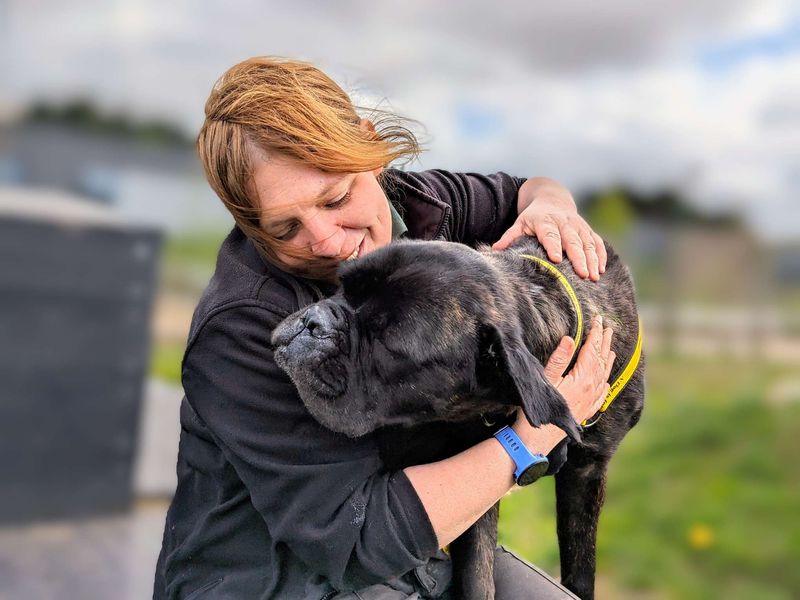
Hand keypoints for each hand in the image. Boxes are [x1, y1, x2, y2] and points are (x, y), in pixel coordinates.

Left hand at [492, 177, 606, 280]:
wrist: (553, 198)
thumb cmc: (533, 217)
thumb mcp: (520, 223)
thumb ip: (510, 237)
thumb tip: (495, 250)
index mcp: (545, 221)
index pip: (550, 235)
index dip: (553, 246)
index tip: (556, 260)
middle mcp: (564, 223)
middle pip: (573, 241)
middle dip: (579, 258)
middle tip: (583, 275)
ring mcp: (578, 226)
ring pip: (588, 243)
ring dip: (592, 260)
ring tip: (593, 277)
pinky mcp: (588, 230)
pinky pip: (597, 242)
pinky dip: (600, 255)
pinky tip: (600, 270)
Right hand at [543, 316, 614, 423]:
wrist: (537, 440)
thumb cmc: (538, 409)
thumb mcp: (545, 380)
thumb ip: (559, 359)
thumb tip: (570, 339)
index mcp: (581, 379)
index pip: (591, 351)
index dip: (594, 334)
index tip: (597, 320)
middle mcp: (590, 390)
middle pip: (600, 361)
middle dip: (604, 343)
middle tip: (608, 327)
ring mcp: (590, 401)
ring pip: (603, 376)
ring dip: (607, 360)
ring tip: (611, 348)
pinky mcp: (585, 412)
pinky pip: (601, 394)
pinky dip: (605, 383)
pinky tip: (606, 381)